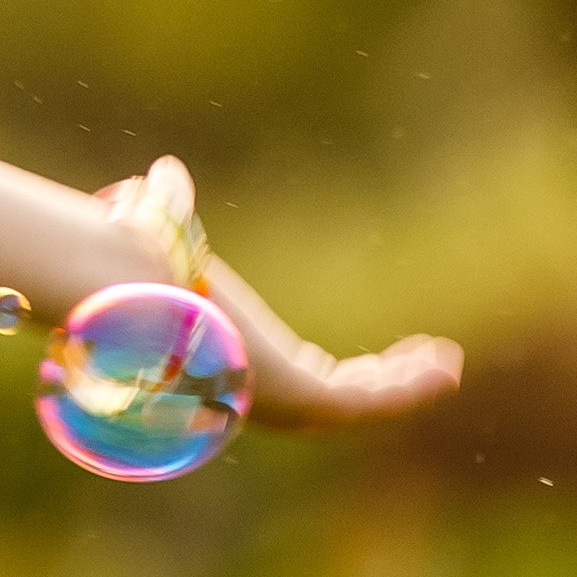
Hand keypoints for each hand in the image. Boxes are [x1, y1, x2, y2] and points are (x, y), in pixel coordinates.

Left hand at [108, 159, 463, 430]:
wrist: (130, 300)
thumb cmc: (136, 271)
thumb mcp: (165, 235)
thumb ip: (166, 209)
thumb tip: (159, 174)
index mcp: (229, 359)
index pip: (289, 374)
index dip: (331, 369)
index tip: (364, 358)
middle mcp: (255, 389)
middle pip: (332, 395)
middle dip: (380, 380)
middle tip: (418, 357)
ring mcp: (282, 401)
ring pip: (360, 402)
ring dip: (406, 385)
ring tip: (446, 364)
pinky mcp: (306, 400)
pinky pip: (372, 401)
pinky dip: (412, 386)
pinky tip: (445, 368)